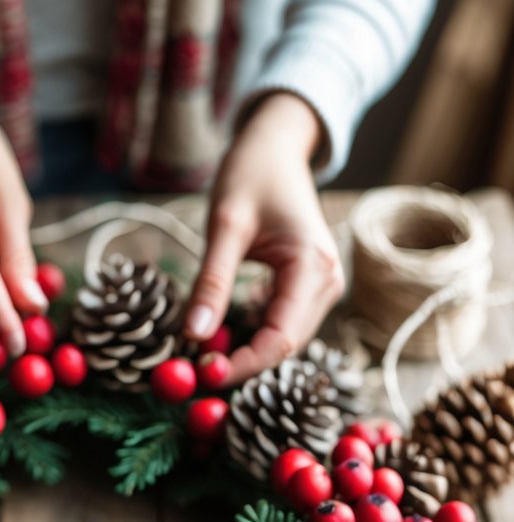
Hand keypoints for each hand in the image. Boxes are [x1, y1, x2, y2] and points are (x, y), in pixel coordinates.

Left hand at [185, 92, 344, 383]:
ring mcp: (322, 287)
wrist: (277, 146)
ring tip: (202, 353)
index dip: (243, 364)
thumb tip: (194, 335)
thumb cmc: (252, 174)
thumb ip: (212, 282)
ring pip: (282, 339)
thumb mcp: (225, 225)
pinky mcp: (308, 288)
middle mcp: (328, 283)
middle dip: (241, 363)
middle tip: (193, 371)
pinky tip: (220, 333)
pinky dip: (250, 335)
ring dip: (244, 351)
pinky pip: (280, 324)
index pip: (280, 338)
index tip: (201, 375)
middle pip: (284, 345)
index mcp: (314, 267)